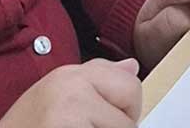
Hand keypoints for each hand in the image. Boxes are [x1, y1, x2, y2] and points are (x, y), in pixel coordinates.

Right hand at [0, 58, 141, 127]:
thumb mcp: (56, 98)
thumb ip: (95, 80)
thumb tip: (133, 67)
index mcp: (69, 74)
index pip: (129, 83)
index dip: (123, 110)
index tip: (101, 121)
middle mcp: (70, 84)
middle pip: (132, 102)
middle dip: (120, 126)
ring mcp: (70, 108)